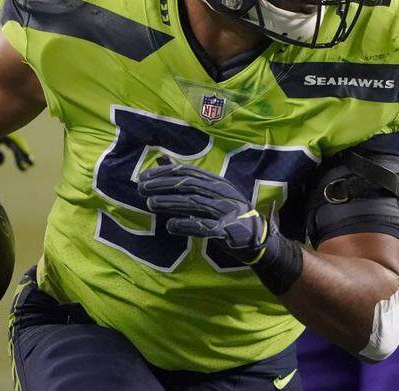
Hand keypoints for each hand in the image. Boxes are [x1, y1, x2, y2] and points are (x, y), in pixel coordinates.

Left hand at [137, 162, 268, 262]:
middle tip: (141, 188)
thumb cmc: (228, 212)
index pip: (187, 172)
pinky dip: (187, 225)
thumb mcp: (210, 192)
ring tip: (150, 204)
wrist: (257, 237)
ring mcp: (225, 211)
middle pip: (188, 185)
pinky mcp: (227, 230)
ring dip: (170, 203)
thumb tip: (162, 161)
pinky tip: (170, 225)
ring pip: (194, 203)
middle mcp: (221, 193)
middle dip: (163, 185)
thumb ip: (187, 180)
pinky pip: (205, 227)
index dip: (163, 173)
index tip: (143, 177)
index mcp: (216, 182)